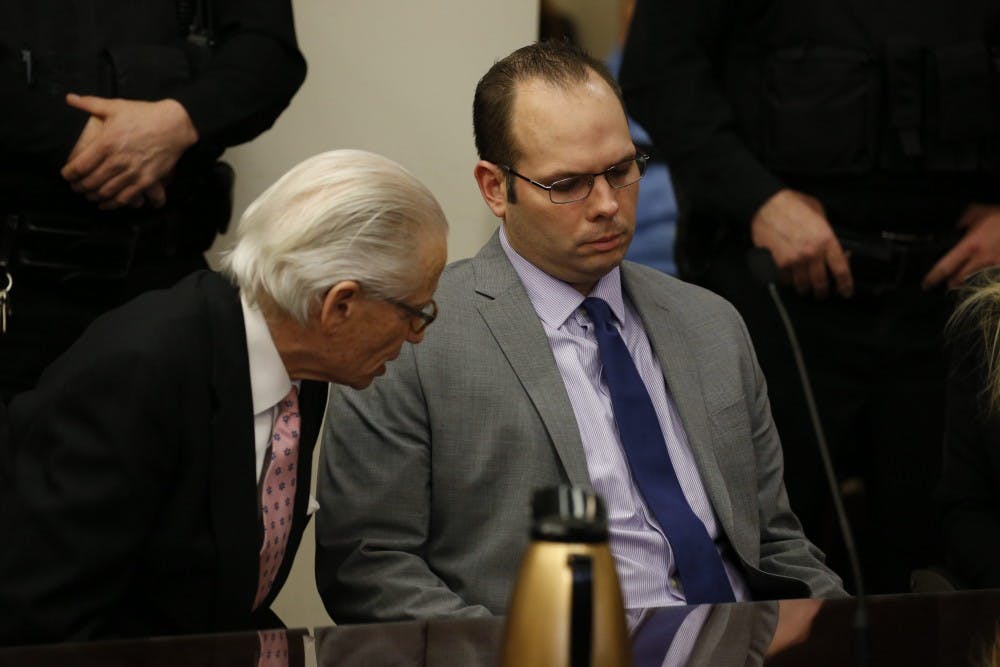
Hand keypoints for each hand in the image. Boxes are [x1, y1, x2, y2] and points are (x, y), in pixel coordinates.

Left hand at [61, 94, 197, 209]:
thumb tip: (70, 98)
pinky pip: (126, 197)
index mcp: (106, 143)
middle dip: (79, 187)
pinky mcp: (147, 180)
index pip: (80, 166)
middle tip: (75, 187)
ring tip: (89, 195)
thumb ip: (89, 104)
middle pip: (91, 182)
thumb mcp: (115, 106)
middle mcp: (118, 160)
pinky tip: (106, 204)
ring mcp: (133, 172)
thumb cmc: (144, 114)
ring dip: (94, 196)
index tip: (66, 175)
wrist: (174, 125)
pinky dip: (113, 204)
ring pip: (106, 192)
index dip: (69, 174)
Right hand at [750, 188, 852, 298]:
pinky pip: (784, 280)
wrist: (766, 204)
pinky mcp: (776, 264)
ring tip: (804, 288)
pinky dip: (787, 281)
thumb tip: (834, 247)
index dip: (845, 285)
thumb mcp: (819, 213)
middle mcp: (810, 253)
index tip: (846, 291)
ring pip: (801, 285)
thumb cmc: (792, 204)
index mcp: (826, 240)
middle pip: (820, 283)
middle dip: (822, 292)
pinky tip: (788, 277)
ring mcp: (793, 261)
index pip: (840, 270)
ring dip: (804, 288)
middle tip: (821, 294)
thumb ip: (827, 233)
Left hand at [923, 204, 999, 289]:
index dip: (933, 278)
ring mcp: (995, 265)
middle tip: (947, 283)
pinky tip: (982, 275)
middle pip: (959, 281)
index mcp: (970, 246)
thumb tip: (953, 228)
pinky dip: (984, 278)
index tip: (925, 284)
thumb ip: (962, 221)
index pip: (945, 267)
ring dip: (968, 282)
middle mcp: (981, 259)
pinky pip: (991, 277)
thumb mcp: (977, 212)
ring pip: (975, 282)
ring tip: (963, 280)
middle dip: (951, 283)